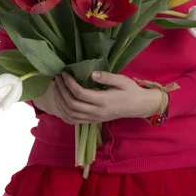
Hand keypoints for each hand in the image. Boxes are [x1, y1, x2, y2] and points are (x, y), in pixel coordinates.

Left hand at [43, 71, 161, 124]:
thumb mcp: (122, 80)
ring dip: (60, 101)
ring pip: (70, 114)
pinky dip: (64, 112)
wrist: (138, 106)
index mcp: (104, 101)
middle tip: (57, 78)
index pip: (80, 93)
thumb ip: (107, 77)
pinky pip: (74, 120)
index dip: (69, 83)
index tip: (65, 73)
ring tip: (56, 88)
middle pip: (72, 104)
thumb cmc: (131, 91)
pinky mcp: (93, 121)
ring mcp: (94, 118)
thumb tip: (91, 74)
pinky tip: (61, 102)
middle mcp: (97, 112)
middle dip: (61, 90)